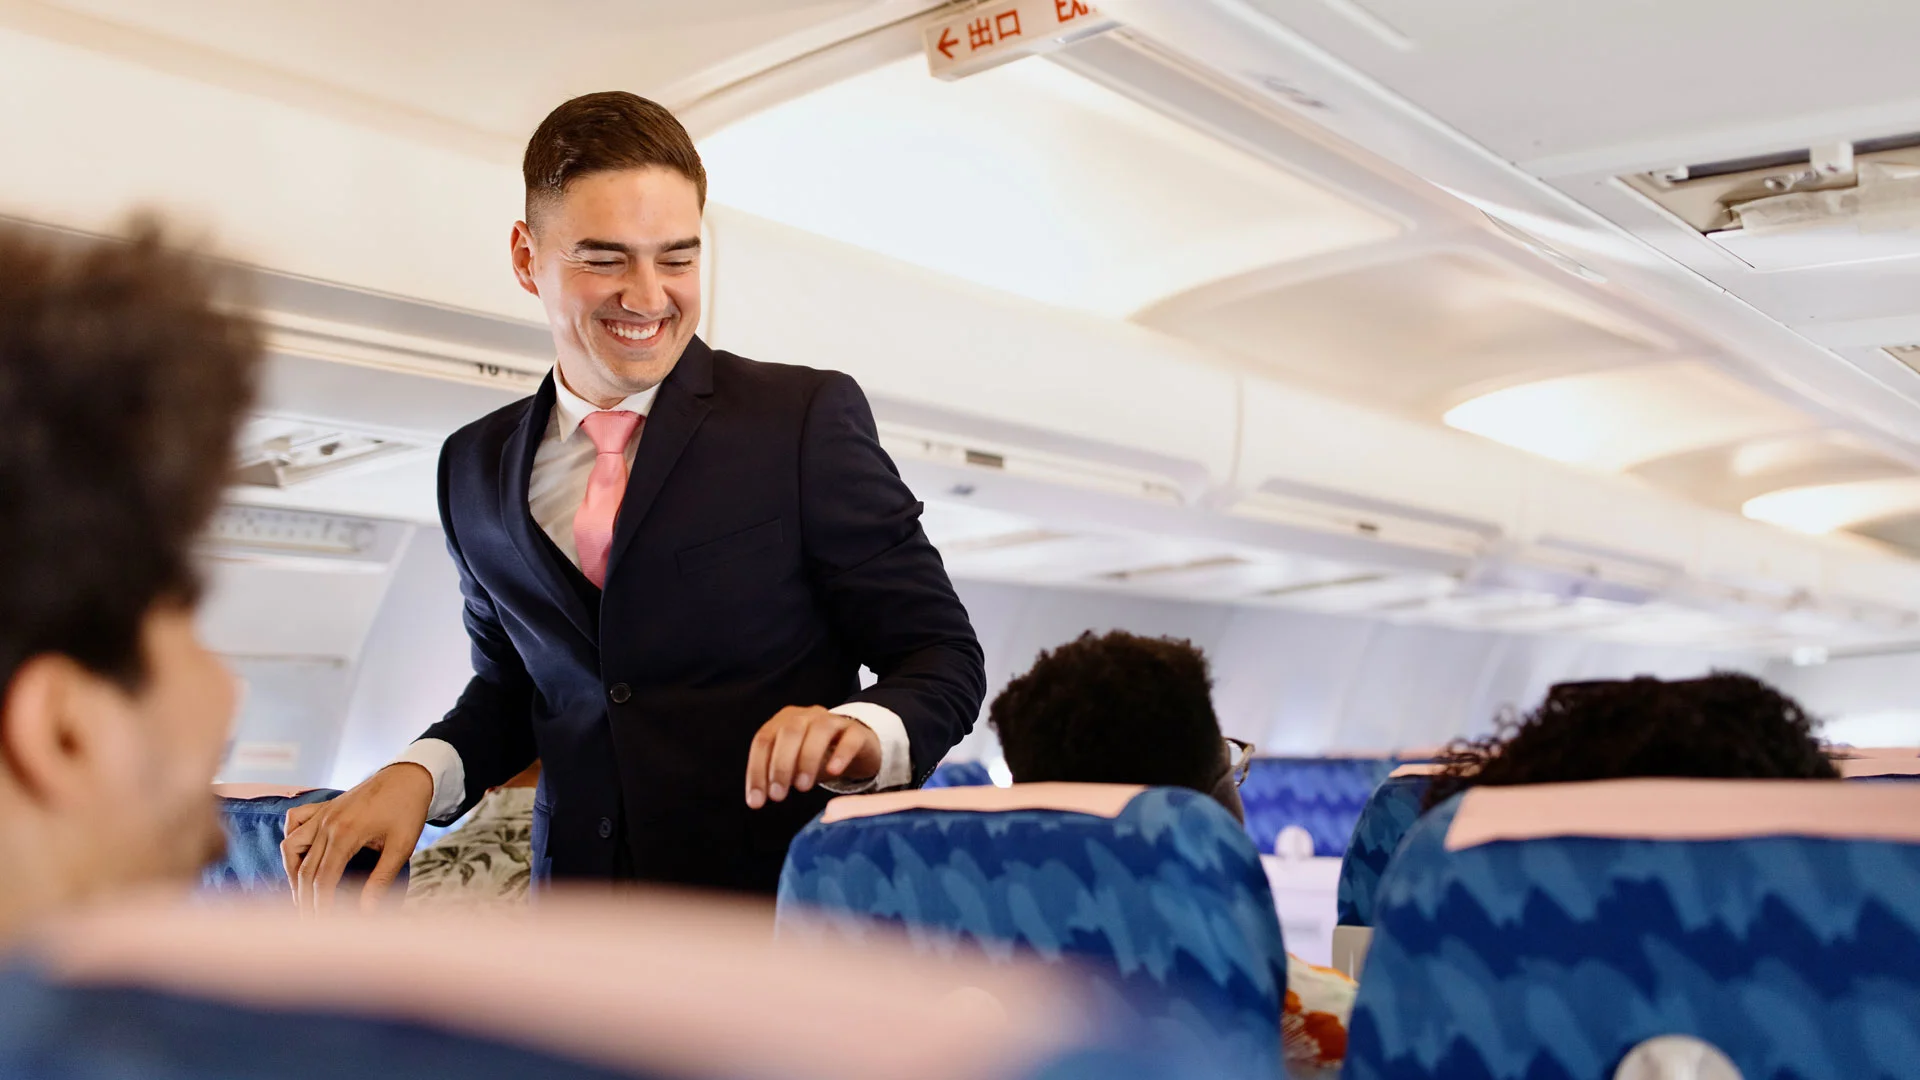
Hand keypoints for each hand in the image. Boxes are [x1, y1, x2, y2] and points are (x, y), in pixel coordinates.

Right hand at [280, 762, 432, 913]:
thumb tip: (367, 911)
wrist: (409, 775)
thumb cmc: (408, 810)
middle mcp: (326, 823)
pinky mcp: (323, 806)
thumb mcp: (402, 846)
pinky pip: (294, 821)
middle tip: (309, 922)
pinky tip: (298, 856)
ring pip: (291, 846)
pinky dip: (290, 840)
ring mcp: (321, 813)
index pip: (323, 879)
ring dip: (292, 874)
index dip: (321, 905)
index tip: (323, 926)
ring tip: (302, 896)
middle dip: (305, 900)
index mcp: (345, 833)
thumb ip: (382, 879)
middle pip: (305, 870)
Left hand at [745, 706, 880, 808]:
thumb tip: (759, 798)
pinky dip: (841, 754)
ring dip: (807, 759)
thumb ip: (778, 776)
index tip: (756, 800)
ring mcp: (833, 720)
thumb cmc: (819, 757)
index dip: (756, 770)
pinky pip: (850, 738)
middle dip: (780, 766)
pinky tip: (833, 771)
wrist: (858, 748)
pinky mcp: (857, 731)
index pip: (764, 741)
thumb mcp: (794, 766)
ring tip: (802, 787)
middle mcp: (806, 716)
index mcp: (784, 721)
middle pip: (789, 732)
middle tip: (778, 795)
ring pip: (819, 731)